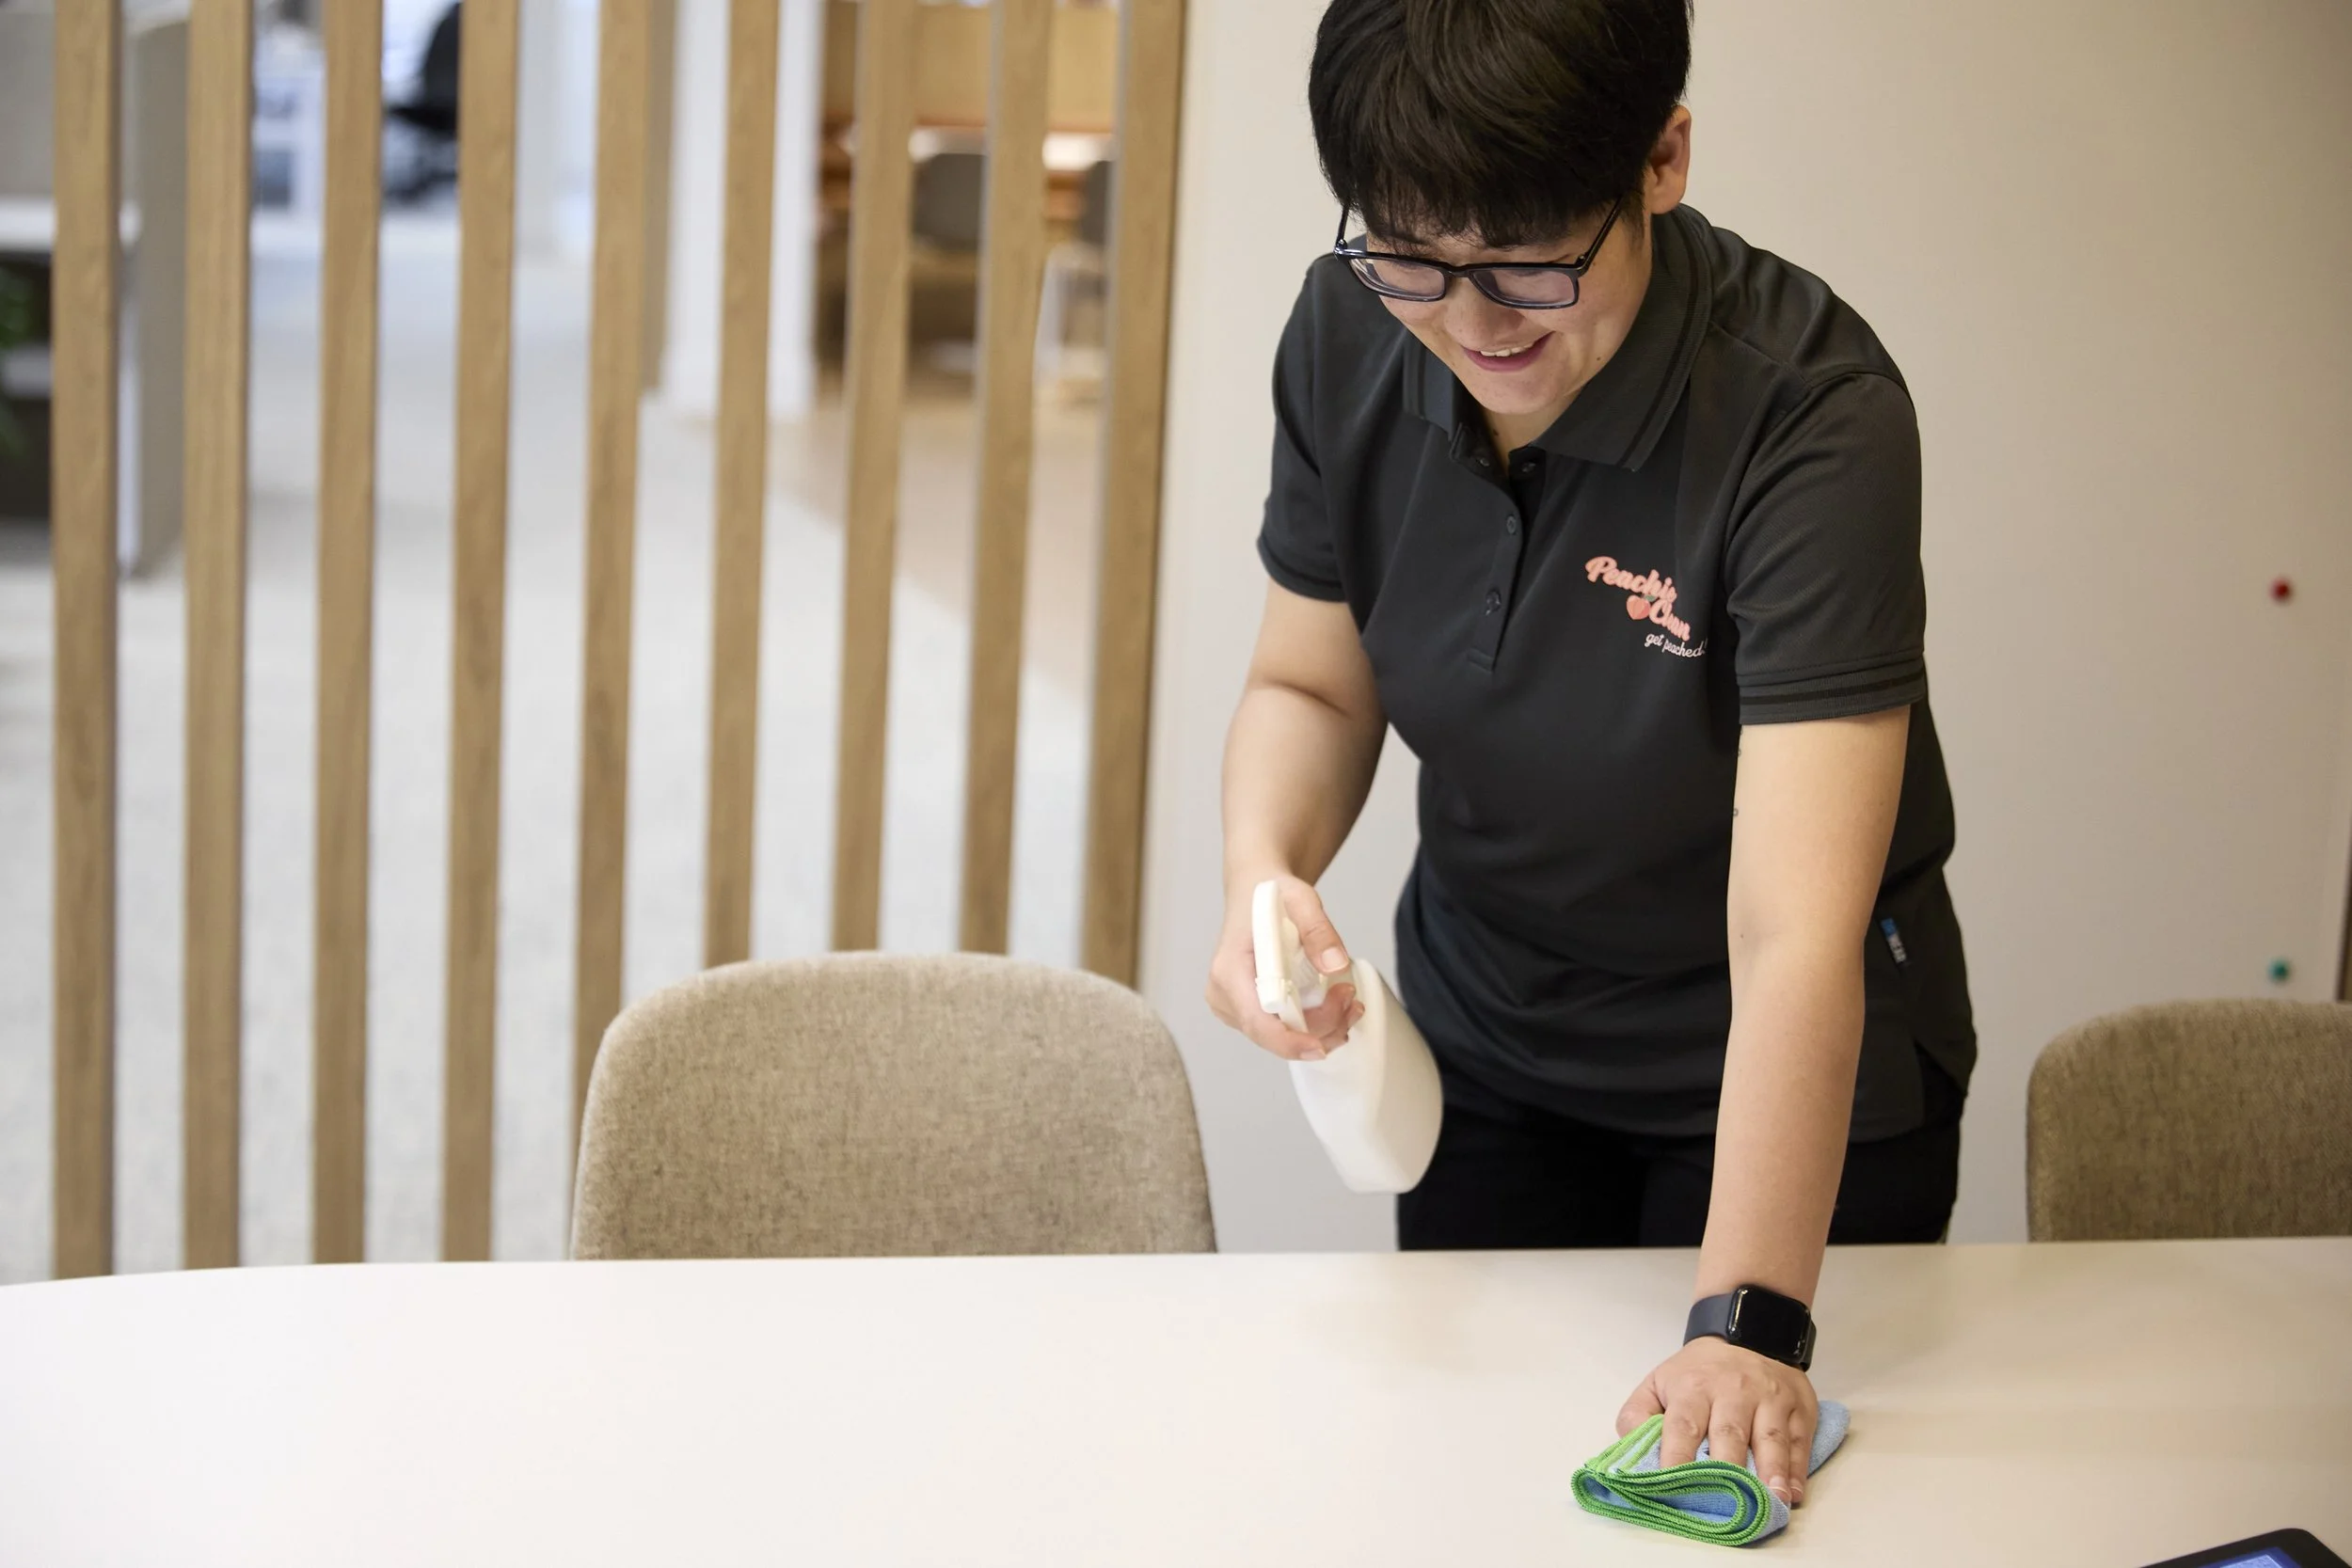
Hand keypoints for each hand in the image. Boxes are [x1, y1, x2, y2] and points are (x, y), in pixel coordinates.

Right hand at [1204, 874, 1361, 1060]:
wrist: (1254, 891)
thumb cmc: (1269, 895)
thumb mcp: (1300, 897)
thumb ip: (1318, 928)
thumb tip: (1335, 964)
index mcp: (1229, 970)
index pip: (1256, 1021)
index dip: (1288, 1041)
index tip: (1321, 1045)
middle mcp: (1224, 995)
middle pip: (1273, 1035)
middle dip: (1319, 1027)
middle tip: (1350, 996)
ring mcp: (1233, 1007)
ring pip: (1281, 1038)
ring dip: (1320, 1027)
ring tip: (1347, 997)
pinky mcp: (1247, 1011)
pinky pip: (1281, 1030)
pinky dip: (1312, 1024)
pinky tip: (1333, 1005)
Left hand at [1616, 1336, 1819, 1504]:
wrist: (1747, 1332)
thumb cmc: (1698, 1372)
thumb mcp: (1658, 1382)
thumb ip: (1638, 1416)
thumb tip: (1631, 1455)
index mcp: (1693, 1387)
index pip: (1683, 1425)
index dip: (1677, 1457)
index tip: (1674, 1488)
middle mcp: (1733, 1391)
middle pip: (1729, 1434)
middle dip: (1728, 1470)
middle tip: (1727, 1506)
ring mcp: (1769, 1397)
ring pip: (1770, 1437)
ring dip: (1771, 1472)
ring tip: (1772, 1501)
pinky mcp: (1799, 1406)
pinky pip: (1799, 1439)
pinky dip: (1798, 1469)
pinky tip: (1794, 1493)